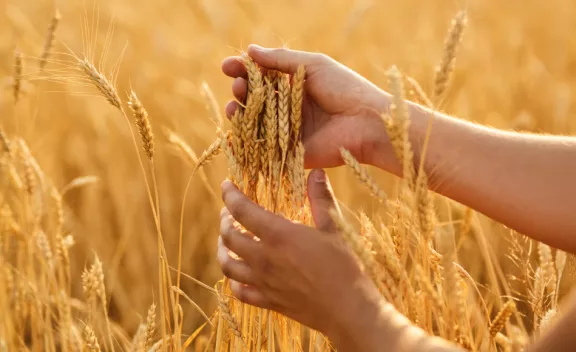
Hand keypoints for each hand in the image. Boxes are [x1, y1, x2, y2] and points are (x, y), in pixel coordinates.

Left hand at [216, 169, 379, 339]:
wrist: (347, 309)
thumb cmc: (343, 266)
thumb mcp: (333, 227)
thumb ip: (320, 199)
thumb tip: (316, 172)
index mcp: (278, 235)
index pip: (242, 210)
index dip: (230, 195)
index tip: (226, 185)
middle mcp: (263, 258)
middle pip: (228, 236)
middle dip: (224, 220)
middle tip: (228, 213)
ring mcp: (263, 282)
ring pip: (227, 264)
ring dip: (222, 248)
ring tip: (226, 240)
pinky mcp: (268, 301)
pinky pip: (239, 291)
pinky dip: (233, 280)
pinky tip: (238, 274)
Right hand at [222, 44, 391, 168]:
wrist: (367, 123)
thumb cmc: (345, 89)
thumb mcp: (313, 65)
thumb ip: (281, 59)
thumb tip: (250, 50)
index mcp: (295, 84)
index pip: (262, 76)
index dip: (243, 70)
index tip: (227, 66)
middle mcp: (289, 107)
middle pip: (254, 99)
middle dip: (240, 91)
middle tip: (238, 86)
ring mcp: (289, 130)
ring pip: (255, 123)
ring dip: (239, 113)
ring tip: (234, 105)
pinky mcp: (291, 153)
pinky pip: (263, 149)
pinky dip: (245, 143)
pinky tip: (233, 134)